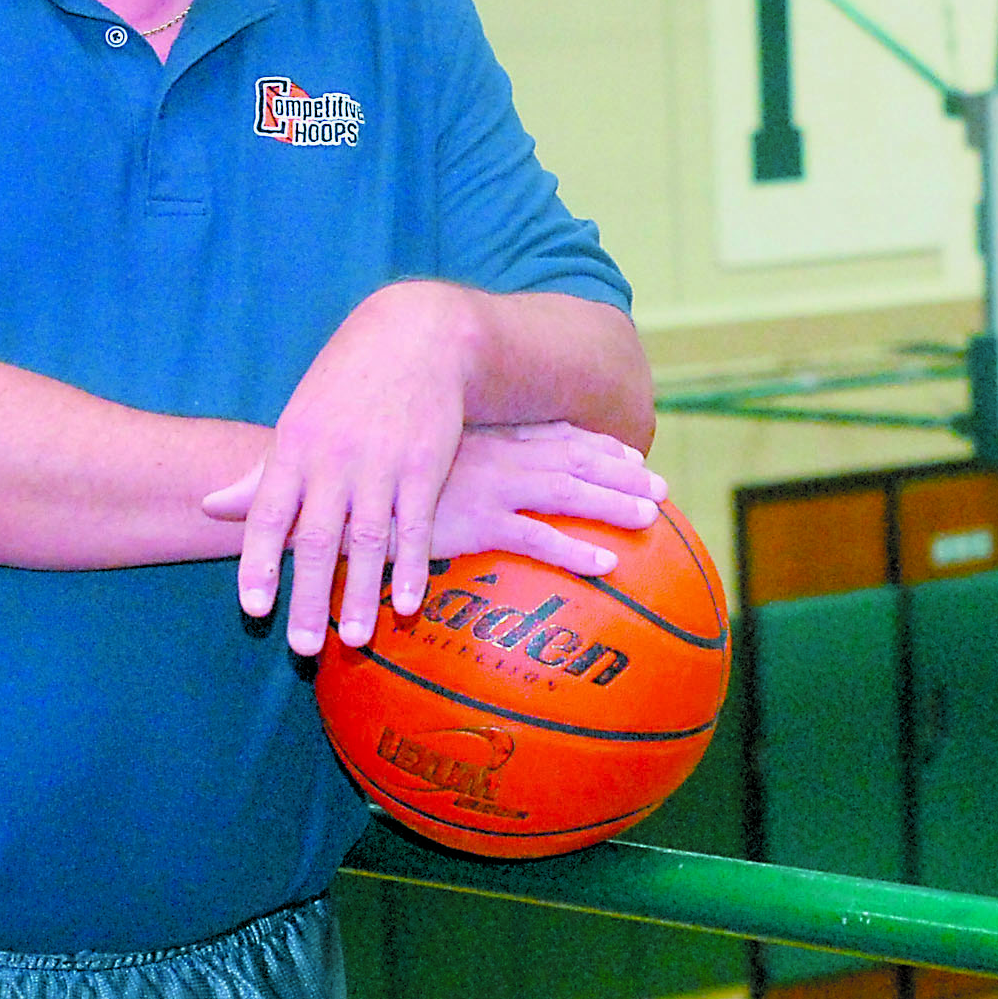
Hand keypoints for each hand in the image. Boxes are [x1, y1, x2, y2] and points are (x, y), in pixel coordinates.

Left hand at [204, 282, 475, 654]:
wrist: (415, 336)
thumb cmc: (347, 384)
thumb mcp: (298, 421)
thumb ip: (260, 473)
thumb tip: (209, 506)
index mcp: (294, 447)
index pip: (268, 513)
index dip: (258, 562)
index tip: (254, 608)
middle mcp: (334, 458)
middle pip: (316, 537)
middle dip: (307, 595)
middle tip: (301, 646)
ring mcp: (381, 462)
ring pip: (368, 539)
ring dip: (362, 592)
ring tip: (356, 638)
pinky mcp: (425, 464)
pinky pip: (416, 525)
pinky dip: (413, 566)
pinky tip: (409, 602)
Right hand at [205, 411, 665, 656]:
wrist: (337, 484)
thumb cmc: (369, 476)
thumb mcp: (415, 462)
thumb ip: (444, 469)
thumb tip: (459, 482)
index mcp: (483, 439)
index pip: (551, 435)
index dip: (595, 444)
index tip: (628, 453)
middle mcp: (494, 457)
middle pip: (574, 458)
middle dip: (621, 470)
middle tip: (661, 485)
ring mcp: (489, 488)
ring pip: (569, 492)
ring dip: (614, 503)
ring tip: (653, 516)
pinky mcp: (476, 523)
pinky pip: (539, 539)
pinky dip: (577, 551)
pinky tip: (609, 563)